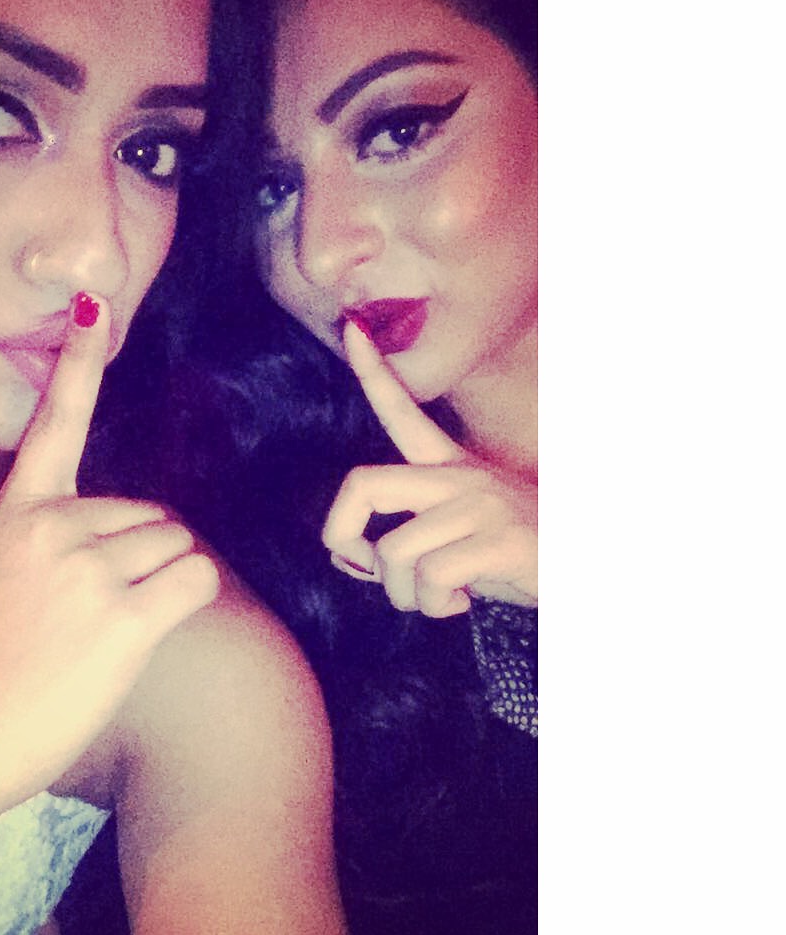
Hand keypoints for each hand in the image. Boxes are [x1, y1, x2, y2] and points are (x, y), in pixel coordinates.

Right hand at [0, 293, 218, 856]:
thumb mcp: (5, 576)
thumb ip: (61, 538)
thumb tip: (142, 527)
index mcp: (20, 512)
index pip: (56, 423)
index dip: (78, 362)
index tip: (93, 304)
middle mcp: (56, 527)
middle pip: (153, 513)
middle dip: (141, 555)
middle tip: (91, 610)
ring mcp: (91, 571)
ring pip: (177, 544)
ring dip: (161, 580)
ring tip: (104, 627)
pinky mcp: (125, 617)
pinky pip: (195, 580)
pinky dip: (185, 599)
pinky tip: (143, 631)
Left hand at [322, 320, 536, 617]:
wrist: (594, 569)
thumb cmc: (524, 559)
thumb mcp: (464, 540)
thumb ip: (412, 544)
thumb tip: (354, 560)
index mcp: (454, 467)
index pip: (404, 413)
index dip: (373, 374)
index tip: (349, 328)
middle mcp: (463, 477)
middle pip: (364, 483)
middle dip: (340, 532)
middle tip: (361, 566)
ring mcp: (482, 504)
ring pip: (394, 551)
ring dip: (404, 595)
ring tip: (439, 600)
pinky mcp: (502, 538)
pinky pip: (431, 576)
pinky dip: (435, 605)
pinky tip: (463, 604)